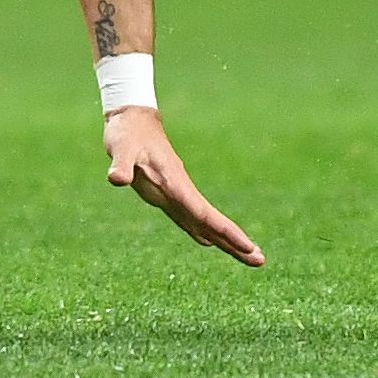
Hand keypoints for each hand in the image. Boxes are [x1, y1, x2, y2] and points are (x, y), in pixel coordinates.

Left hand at [104, 107, 263, 266]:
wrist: (132, 117)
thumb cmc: (127, 133)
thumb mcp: (120, 148)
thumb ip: (121, 165)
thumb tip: (117, 180)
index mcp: (174, 182)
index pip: (203, 213)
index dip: (224, 232)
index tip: (246, 246)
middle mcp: (180, 190)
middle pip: (212, 222)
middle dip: (235, 242)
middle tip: (260, 261)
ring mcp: (176, 192)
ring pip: (204, 223)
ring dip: (226, 241)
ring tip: (249, 258)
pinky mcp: (167, 193)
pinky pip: (190, 218)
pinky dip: (203, 232)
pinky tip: (211, 243)